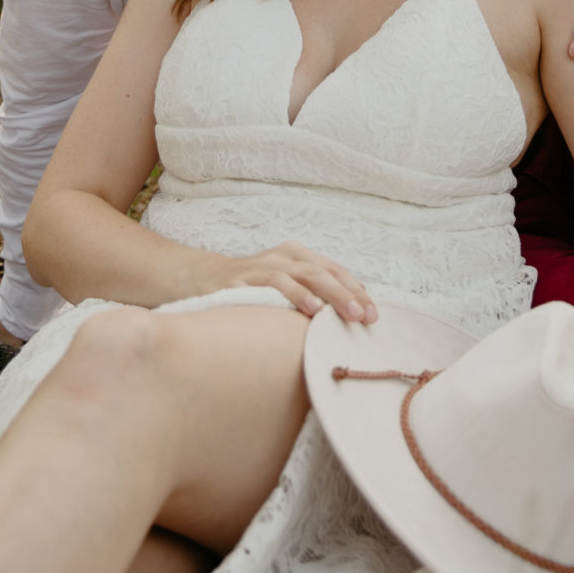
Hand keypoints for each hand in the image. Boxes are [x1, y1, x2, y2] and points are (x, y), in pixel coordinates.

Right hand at [213, 241, 377, 323]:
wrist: (199, 278)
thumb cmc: (251, 288)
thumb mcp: (284, 285)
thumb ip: (313, 293)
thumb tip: (353, 310)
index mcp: (296, 256)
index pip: (334, 270)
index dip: (356, 290)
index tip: (374, 314)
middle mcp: (281, 257)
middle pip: (322, 272)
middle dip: (347, 294)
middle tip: (364, 316)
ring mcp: (260, 268)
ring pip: (301, 275)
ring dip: (326, 294)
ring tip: (345, 313)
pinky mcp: (241, 281)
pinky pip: (271, 286)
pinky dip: (294, 296)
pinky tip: (310, 309)